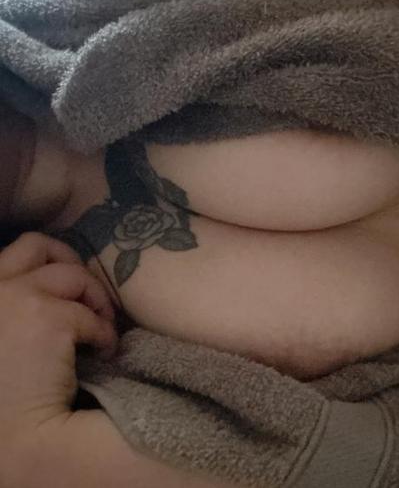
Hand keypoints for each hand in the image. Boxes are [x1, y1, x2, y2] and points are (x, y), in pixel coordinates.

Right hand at [0, 233, 116, 478]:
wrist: (14, 436)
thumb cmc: (8, 392)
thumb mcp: (4, 333)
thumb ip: (16, 304)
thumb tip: (54, 282)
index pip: (18, 250)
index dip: (51, 260)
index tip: (70, 284)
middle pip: (40, 245)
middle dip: (72, 264)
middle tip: (91, 296)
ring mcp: (18, 299)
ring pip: (74, 275)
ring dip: (96, 299)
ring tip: (102, 328)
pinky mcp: (49, 319)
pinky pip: (93, 316)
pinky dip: (106, 333)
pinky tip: (104, 353)